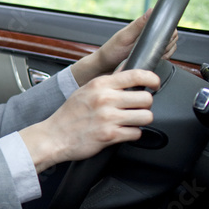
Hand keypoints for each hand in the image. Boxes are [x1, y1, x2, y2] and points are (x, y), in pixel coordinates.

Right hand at [20, 68, 160, 170]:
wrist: (53, 136)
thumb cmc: (68, 115)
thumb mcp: (85, 90)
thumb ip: (106, 82)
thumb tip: (127, 71)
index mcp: (99, 85)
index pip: (136, 75)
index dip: (152, 79)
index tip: (154, 84)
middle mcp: (105, 99)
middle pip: (146, 98)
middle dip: (145, 105)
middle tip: (136, 108)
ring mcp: (108, 118)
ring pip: (146, 117)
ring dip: (141, 120)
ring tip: (130, 121)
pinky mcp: (110, 135)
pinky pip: (136, 133)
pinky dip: (132, 134)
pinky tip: (122, 132)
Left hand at [71, 10, 177, 85]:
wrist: (104, 66)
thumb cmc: (111, 50)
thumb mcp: (124, 37)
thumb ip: (138, 25)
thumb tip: (151, 10)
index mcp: (143, 27)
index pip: (165, 24)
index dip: (168, 31)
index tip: (162, 38)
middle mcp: (149, 35)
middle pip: (171, 35)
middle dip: (168, 43)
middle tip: (154, 49)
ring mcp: (151, 45)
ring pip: (170, 46)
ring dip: (167, 51)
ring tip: (153, 55)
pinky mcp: (151, 56)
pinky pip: (166, 56)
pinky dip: (165, 58)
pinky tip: (156, 60)